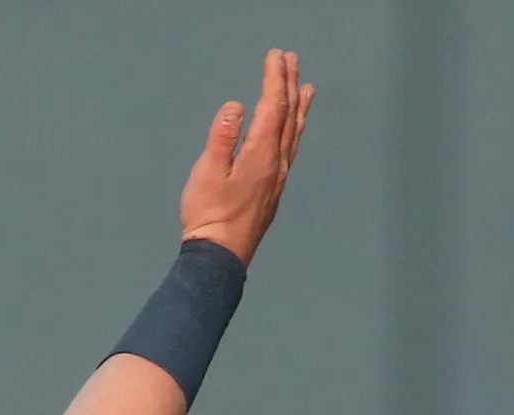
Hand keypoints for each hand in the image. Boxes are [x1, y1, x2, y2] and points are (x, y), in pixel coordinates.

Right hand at [180, 47, 315, 264]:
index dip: (274, 79)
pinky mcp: (273, 190)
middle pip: (288, 116)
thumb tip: (235, 107)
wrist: (219, 257)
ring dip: (299, 107)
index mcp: (260, 155)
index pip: (272, 107)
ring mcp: (278, 178)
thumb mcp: (207, 174)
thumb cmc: (209, 218)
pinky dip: (296, 131)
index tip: (275, 57)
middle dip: (289, 85)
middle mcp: (276, 163)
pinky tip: (294, 132)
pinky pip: (292, 150)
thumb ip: (222, 138)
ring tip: (306, 89)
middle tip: (291, 61)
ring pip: (295, 134)